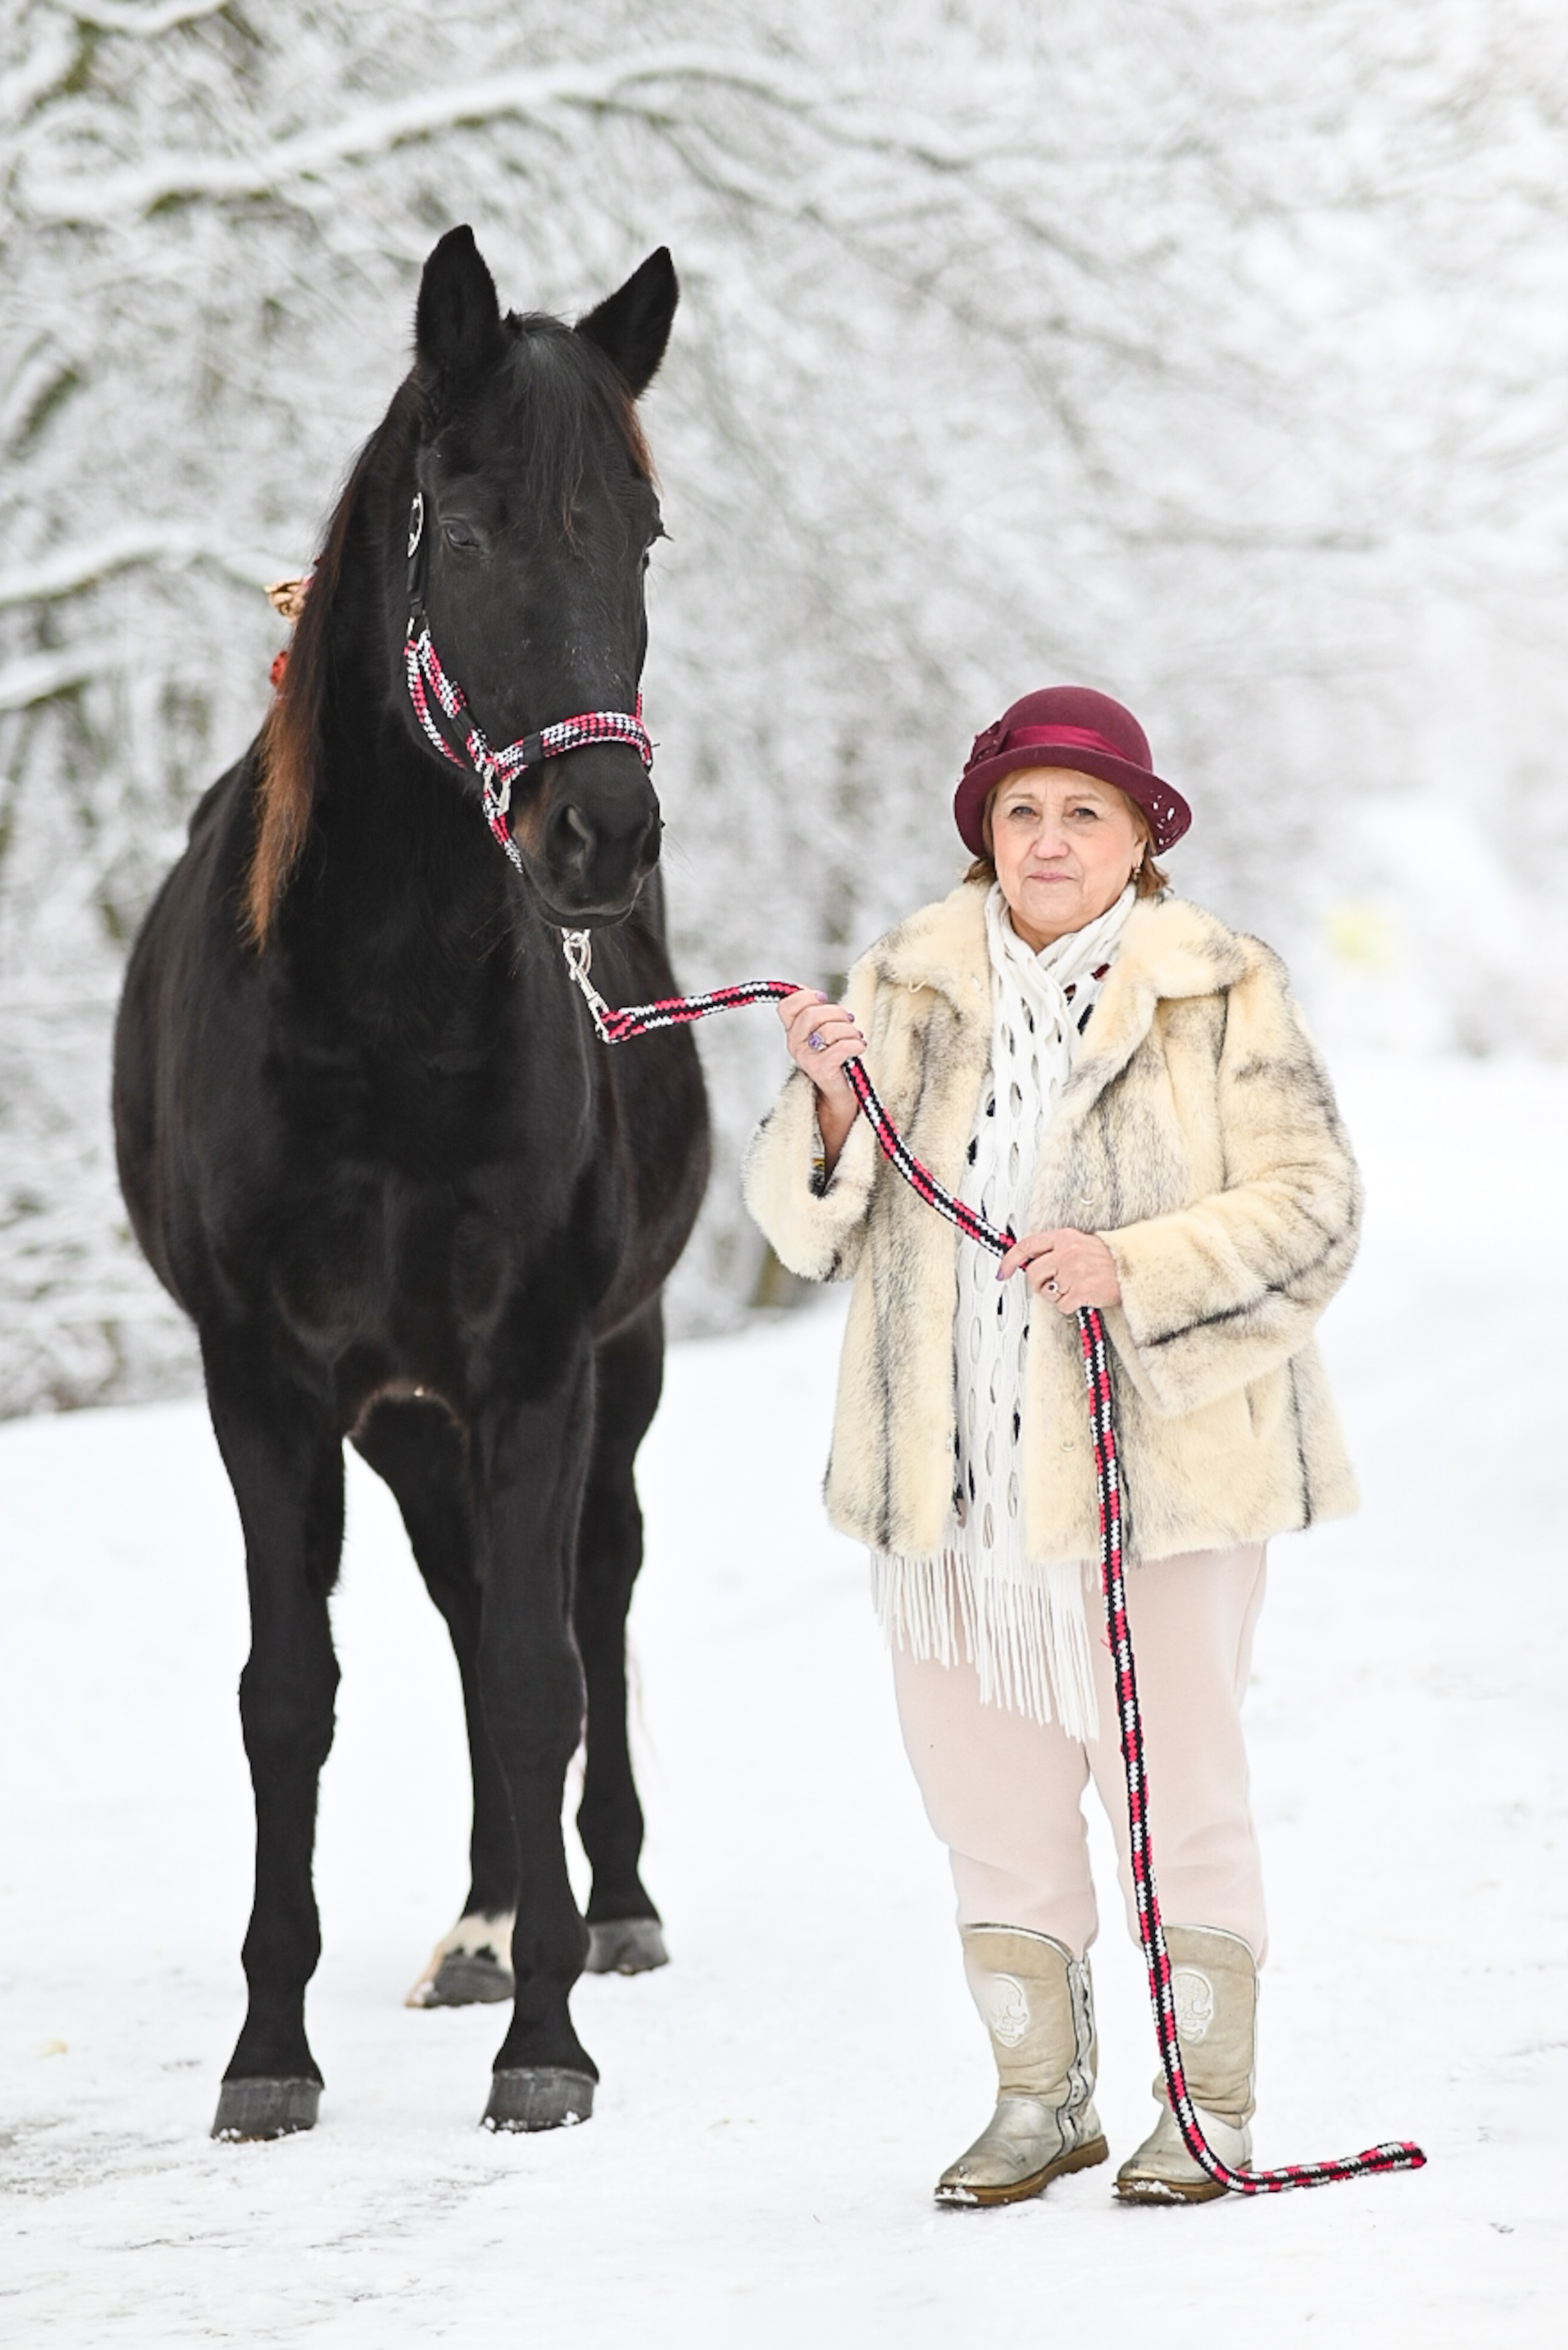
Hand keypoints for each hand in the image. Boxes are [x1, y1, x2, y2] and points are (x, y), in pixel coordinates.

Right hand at [777, 990, 864, 1097]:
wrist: (842, 1092)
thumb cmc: (836, 1058)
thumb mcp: (822, 1031)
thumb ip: (816, 1013)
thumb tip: (812, 992)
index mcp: (792, 1032)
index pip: (787, 1006)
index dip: (805, 997)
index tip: (823, 998)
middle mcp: (794, 1044)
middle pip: (812, 1014)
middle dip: (837, 1013)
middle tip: (849, 1021)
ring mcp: (806, 1058)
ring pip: (829, 1029)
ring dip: (850, 1030)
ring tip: (856, 1037)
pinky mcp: (821, 1069)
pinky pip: (841, 1047)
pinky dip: (856, 1044)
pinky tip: (860, 1047)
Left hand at [997, 1227, 1121, 1314]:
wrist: (1133, 1269)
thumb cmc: (1108, 1258)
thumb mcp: (1080, 1242)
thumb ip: (1055, 1249)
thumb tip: (1031, 1261)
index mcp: (1064, 1237)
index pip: (1027, 1246)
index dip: (1010, 1260)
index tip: (1003, 1271)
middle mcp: (1066, 1252)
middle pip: (1033, 1274)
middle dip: (1038, 1284)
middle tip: (1053, 1284)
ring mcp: (1073, 1272)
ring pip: (1045, 1292)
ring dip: (1056, 1295)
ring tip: (1073, 1287)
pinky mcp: (1080, 1291)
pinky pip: (1061, 1305)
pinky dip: (1069, 1305)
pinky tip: (1081, 1296)